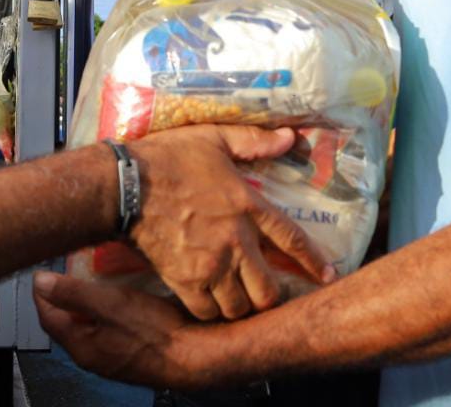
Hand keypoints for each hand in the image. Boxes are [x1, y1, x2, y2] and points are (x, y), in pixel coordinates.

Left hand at [34, 271, 217, 389]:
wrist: (199, 354)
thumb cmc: (157, 333)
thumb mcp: (110, 304)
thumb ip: (73, 293)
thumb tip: (39, 282)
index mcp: (82, 348)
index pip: (48, 317)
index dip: (43, 292)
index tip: (43, 271)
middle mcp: (95, 355)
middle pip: (69, 320)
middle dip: (66, 295)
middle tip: (69, 269)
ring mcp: (115, 354)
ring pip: (92, 322)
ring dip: (90, 300)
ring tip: (96, 275)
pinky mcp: (134, 349)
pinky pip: (113, 325)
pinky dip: (111, 308)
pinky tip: (124, 292)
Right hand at [127, 125, 335, 319]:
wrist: (124, 186)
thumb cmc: (167, 159)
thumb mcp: (212, 138)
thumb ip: (253, 141)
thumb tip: (291, 138)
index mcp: (246, 205)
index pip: (291, 238)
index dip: (312, 261)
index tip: (326, 276)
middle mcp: (234, 241)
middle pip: (268, 289)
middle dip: (271, 296)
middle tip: (266, 292)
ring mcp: (210, 265)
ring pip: (240, 306)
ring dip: (242, 306)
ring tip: (238, 300)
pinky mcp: (183, 281)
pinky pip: (208, 312)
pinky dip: (212, 312)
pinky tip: (209, 303)